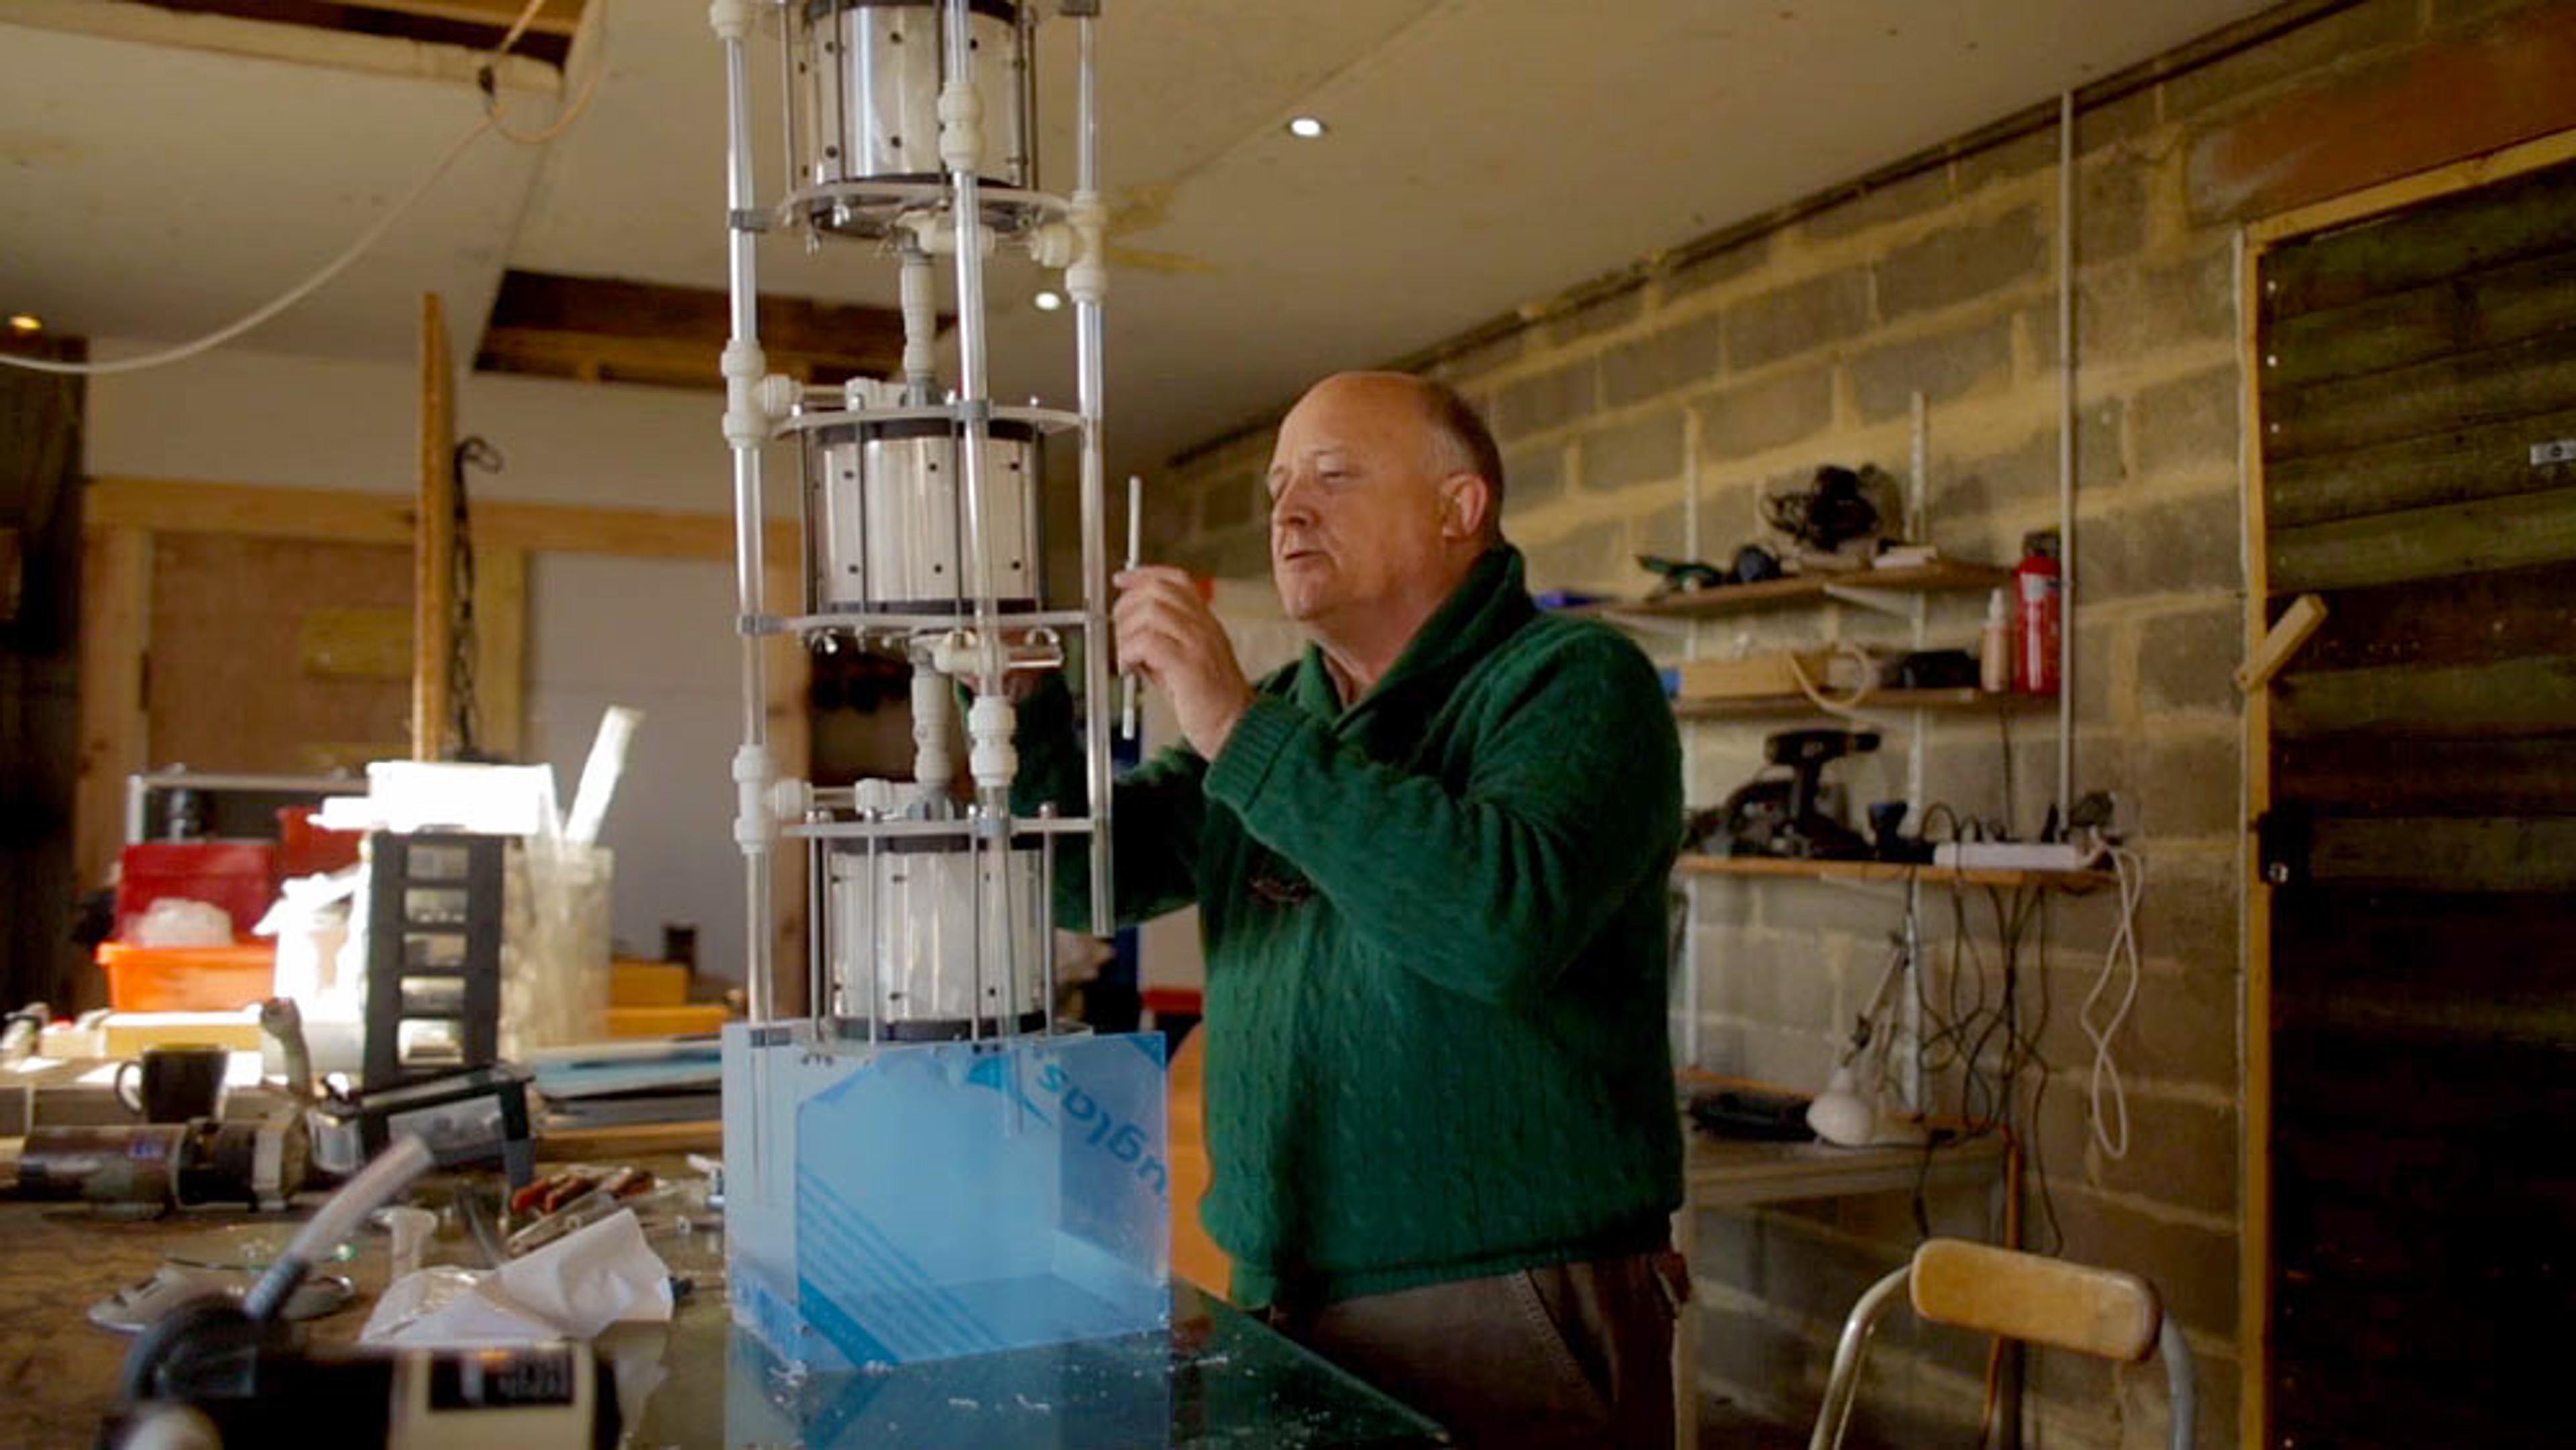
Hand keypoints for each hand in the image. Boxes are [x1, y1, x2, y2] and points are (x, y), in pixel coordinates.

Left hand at [1114, 565, 1253, 757]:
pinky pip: (1148, 641)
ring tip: (1127, 657)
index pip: (1176, 580)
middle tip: (1120, 632)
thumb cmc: (1210, 703)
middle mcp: (1204, 627)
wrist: (1237, 729)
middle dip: (1127, 606)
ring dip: (1126, 632)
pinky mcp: (1188, 665)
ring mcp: (1198, 643)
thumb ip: (1160, 642)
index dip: (1144, 574)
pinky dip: (1129, 652)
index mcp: (1206, 623)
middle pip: (1158, 590)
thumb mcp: (1183, 662)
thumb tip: (1127, 631)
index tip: (1122, 579)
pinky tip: (1131, 668)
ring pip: (1150, 611)